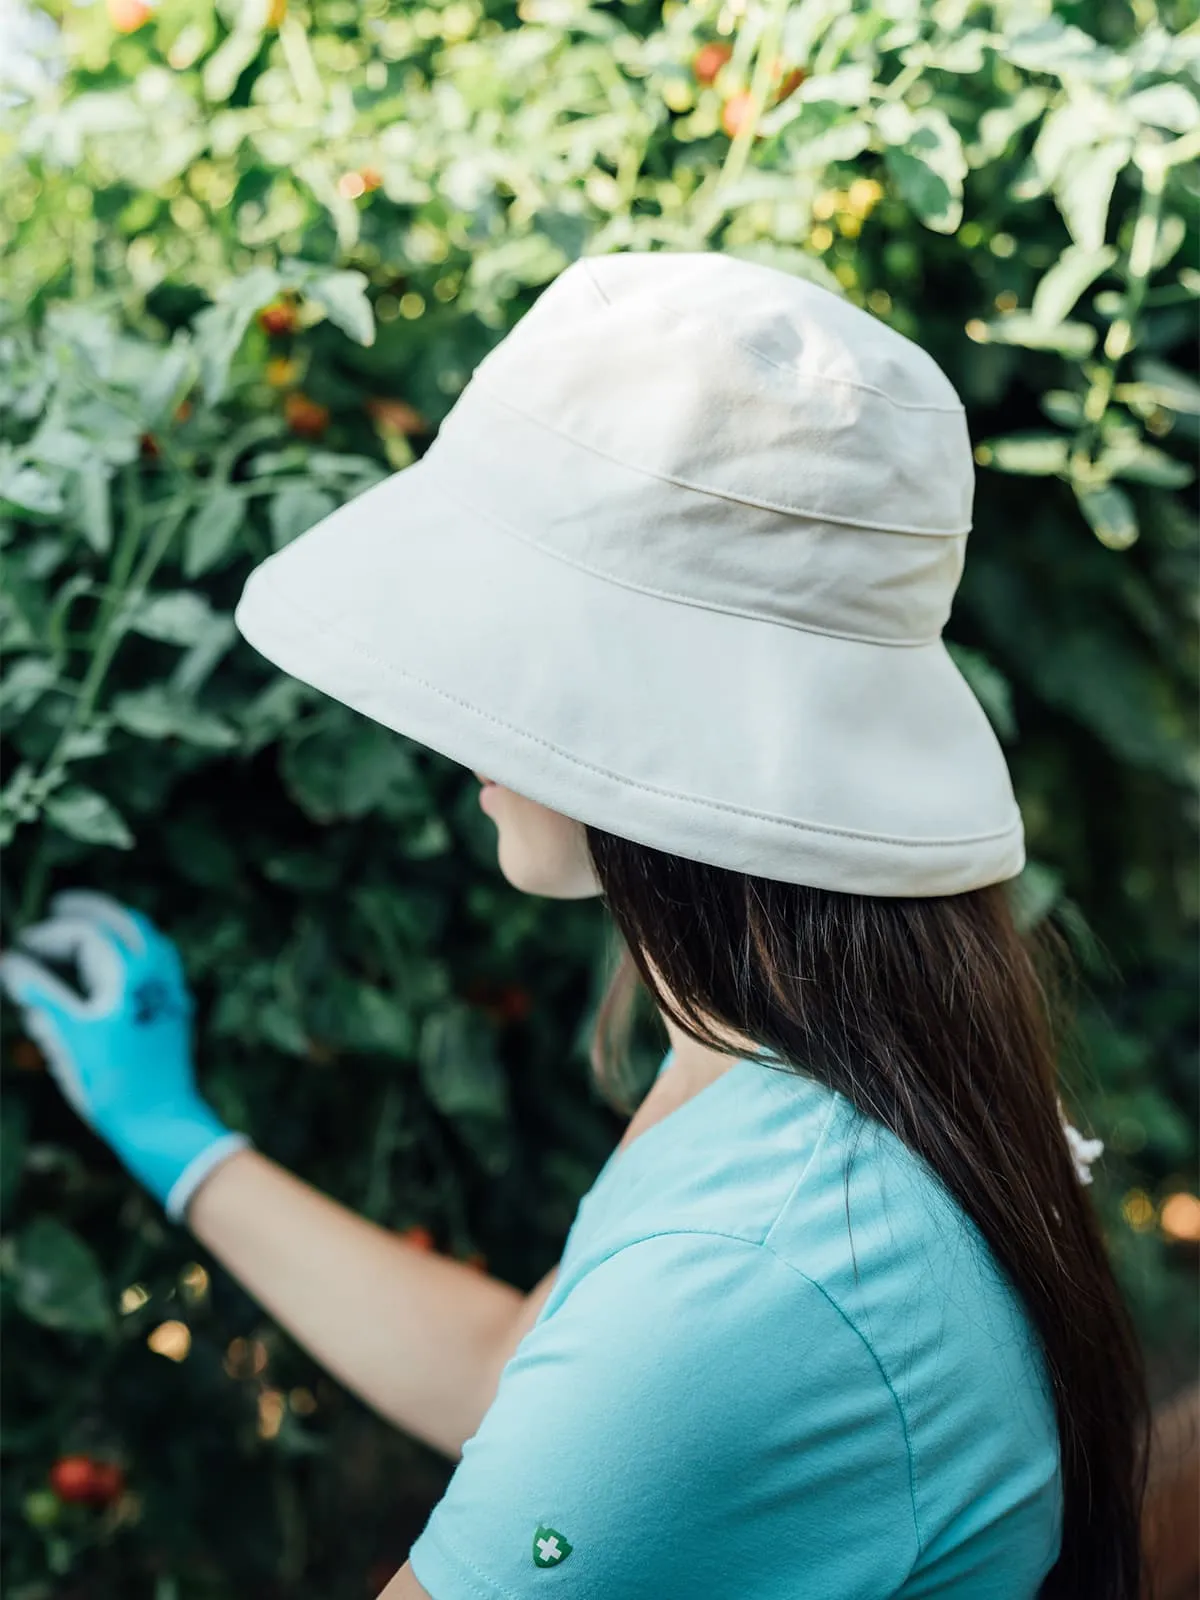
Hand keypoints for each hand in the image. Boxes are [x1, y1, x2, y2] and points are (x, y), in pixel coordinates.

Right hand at [0, 889, 250, 1220]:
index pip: (86, 935)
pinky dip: (138, 943)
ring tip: (89, 921)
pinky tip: (120, 954)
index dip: (51, 934)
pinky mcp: (177, 1005)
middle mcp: (155, 975)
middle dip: (91, 909)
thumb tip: (9, 964)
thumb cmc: (110, 1087)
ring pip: (148, 936)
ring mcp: (170, 989)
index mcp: (127, 979)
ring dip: (118, 922)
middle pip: (124, 921)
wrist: (163, 1123)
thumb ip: (41, 996)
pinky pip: (162, 956)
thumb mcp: (67, 1042)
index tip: (23, 945)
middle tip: (61, 905)